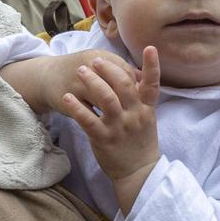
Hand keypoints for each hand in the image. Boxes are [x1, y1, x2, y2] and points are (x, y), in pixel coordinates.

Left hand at [60, 48, 162, 211]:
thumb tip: (137, 76)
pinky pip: (88, 120)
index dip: (152, 66)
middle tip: (95, 60)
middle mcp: (134, 115)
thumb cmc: (140, 143)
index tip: (150, 47)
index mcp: (146, 109)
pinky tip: (67, 98)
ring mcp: (119, 127)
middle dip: (109, 69)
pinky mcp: (104, 139)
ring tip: (80, 71)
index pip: (152, 84)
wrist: (138, 173)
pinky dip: (77, 108)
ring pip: (106, 98)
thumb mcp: (146, 119)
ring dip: (92, 82)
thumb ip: (141, 99)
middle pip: (123, 85)